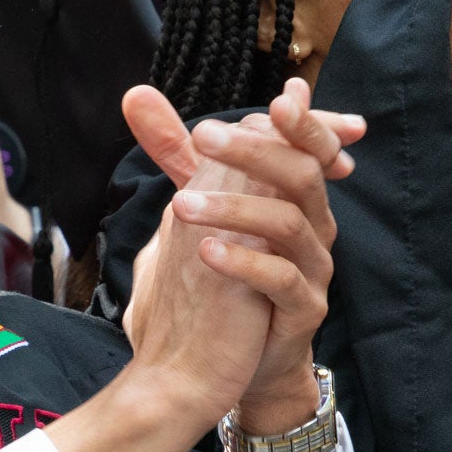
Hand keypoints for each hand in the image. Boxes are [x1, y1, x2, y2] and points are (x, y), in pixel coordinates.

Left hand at [120, 81, 360, 429]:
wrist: (242, 356)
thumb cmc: (228, 272)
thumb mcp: (202, 204)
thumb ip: (177, 152)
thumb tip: (137, 95)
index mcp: (296, 196)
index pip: (309, 145)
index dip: (304, 121)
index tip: (280, 96)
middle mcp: (314, 227)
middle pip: (304, 173)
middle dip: (256, 150)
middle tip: (202, 134)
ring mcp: (313, 269)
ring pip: (292, 223)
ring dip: (236, 208)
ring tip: (180, 205)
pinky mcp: (304, 311)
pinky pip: (283, 280)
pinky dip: (245, 263)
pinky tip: (205, 254)